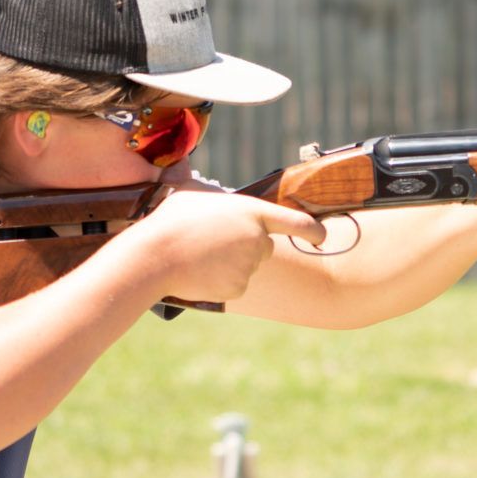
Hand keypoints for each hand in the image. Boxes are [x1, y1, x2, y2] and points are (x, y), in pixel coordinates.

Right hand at [120, 190, 327, 302]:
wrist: (155, 257)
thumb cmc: (171, 220)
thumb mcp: (193, 192)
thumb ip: (212, 193)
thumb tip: (207, 189)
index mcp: (252, 213)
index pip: (297, 222)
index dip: (313, 231)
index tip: (322, 236)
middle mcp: (257, 241)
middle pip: (264, 246)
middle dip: (246, 245)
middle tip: (213, 240)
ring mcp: (248, 267)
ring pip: (247, 266)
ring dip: (230, 262)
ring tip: (200, 254)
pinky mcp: (237, 288)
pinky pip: (235, 285)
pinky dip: (221, 281)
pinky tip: (200, 272)